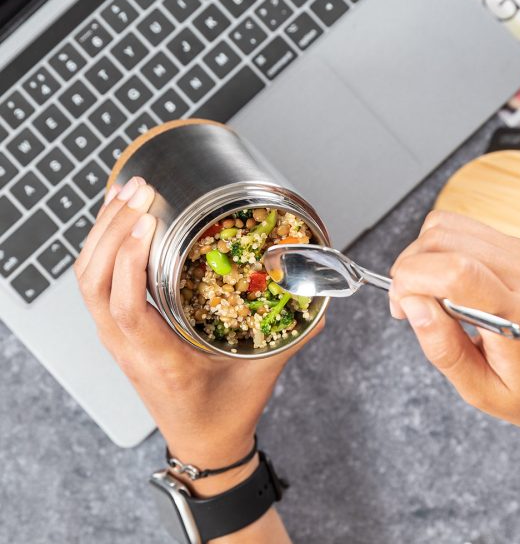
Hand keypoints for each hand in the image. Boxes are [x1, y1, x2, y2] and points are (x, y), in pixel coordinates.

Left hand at [75, 176, 323, 498]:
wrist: (201, 442)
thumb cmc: (224, 413)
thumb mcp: (260, 373)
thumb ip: (290, 335)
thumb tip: (320, 301)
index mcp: (161, 361)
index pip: (128, 309)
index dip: (130, 261)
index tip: (149, 222)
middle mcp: (127, 348)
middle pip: (95, 283)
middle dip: (112, 229)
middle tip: (142, 191)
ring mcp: (116, 338)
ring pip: (87, 280)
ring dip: (102, 232)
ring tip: (128, 193)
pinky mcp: (117, 329)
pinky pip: (95, 284)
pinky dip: (100, 246)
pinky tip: (115, 217)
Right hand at [388, 211, 519, 461]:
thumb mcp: (483, 392)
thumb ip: (442, 349)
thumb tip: (411, 304)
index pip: (455, 270)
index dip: (411, 279)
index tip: (400, 307)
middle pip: (443, 238)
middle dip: (408, 267)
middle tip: (408, 305)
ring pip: (448, 225)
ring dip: (422, 255)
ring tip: (426, 292)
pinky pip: (464, 229)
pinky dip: (441, 249)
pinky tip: (446, 281)